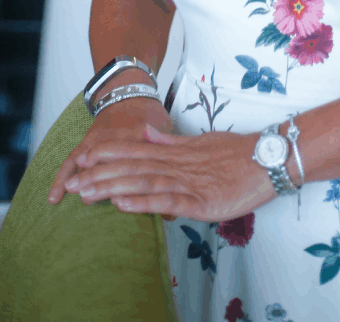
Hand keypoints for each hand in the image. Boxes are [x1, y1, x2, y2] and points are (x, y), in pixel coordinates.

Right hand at [48, 95, 174, 205]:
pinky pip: (70, 161)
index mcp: (138, 138)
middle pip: (106, 162)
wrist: (128, 91)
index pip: (135, 162)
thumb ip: (168, 166)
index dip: (133, 182)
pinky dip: (62, 177)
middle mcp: (115, 139)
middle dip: (98, 182)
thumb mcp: (166, 132)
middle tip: (91, 201)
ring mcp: (98, 141)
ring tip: (63, 200)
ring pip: (84, 162)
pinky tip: (54, 197)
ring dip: (75, 181)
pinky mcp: (86, 144)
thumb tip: (174, 205)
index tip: (130, 201)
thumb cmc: (150, 116)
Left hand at [53, 111, 274, 223]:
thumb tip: (147, 135)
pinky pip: (167, 201)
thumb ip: (172, 142)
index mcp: (176, 152)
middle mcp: (176, 165)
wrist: (269, 157)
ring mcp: (188, 182)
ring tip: (86, 194)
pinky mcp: (201, 201)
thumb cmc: (238, 152)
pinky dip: (142, 202)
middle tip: (70, 183)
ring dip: (112, 188)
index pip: (134, 152)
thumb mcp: (201, 141)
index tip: (81, 158)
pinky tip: (122, 204)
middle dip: (99, 175)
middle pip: (131, 168)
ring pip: (143, 183)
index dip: (106, 154)